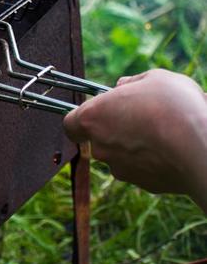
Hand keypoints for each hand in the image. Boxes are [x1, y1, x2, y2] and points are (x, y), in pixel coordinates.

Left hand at [64, 69, 206, 211]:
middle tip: (142, 115)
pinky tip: (175, 147)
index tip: (103, 109)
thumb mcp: (153, 78)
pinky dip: (155, 160)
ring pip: (122, 154)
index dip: (84, 116)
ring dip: (137, 144)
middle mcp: (100, 147)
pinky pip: (144, 169)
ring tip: (166, 130)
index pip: (70, 123)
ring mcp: (121, 169)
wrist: (202, 148)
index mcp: (92, 118)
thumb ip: (131, 82)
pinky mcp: (143, 185)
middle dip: (117, 128)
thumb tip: (122, 86)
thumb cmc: (173, 106)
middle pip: (100, 137)